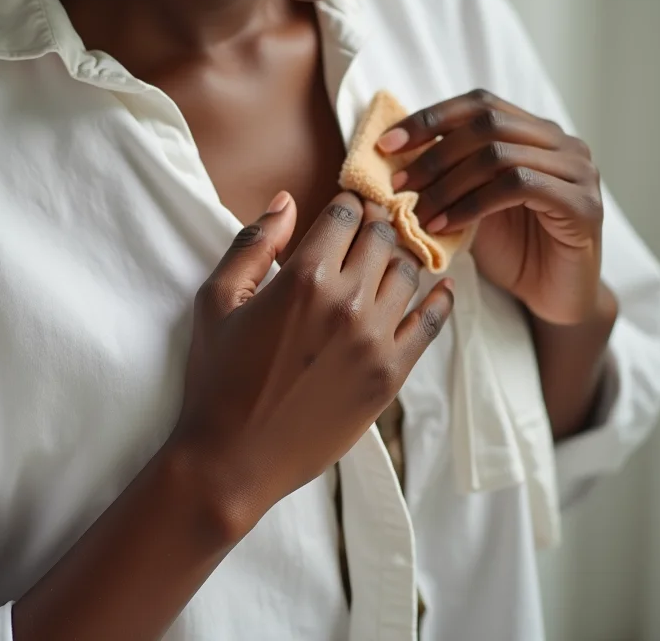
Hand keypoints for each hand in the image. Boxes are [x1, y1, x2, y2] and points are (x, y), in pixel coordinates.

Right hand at [172, 191, 452, 532]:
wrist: (233, 459)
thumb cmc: (217, 379)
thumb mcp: (216, 301)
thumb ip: (252, 244)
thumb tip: (286, 201)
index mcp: (304, 278)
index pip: (345, 216)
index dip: (346, 205)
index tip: (346, 207)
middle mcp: (347, 303)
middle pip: (382, 238)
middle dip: (374, 225)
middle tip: (367, 229)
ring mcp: (375, 341)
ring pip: (409, 273)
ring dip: (399, 260)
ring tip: (386, 262)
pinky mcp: (391, 375)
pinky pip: (431, 324)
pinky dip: (441, 300)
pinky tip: (442, 288)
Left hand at [377, 89, 602, 324]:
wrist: (554, 296)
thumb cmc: (510, 250)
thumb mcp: (469, 204)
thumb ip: (447, 175)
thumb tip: (390, 158)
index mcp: (533, 132)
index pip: (477, 104)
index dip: (428, 119)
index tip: (385, 144)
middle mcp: (561, 143)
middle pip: (487, 123)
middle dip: (432, 154)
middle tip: (398, 186)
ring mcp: (577, 170)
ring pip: (499, 154)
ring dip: (447, 184)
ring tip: (416, 213)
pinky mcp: (583, 204)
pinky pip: (518, 187)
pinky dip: (471, 205)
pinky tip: (443, 227)